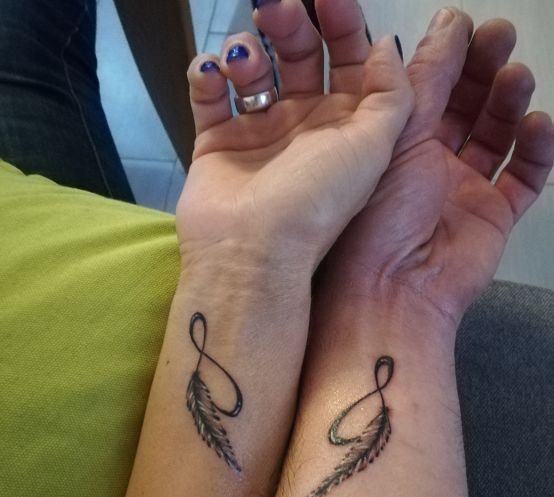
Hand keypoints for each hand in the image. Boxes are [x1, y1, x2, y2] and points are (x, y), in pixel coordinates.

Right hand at [177, 0, 412, 282]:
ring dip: (246, 50)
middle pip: (298, 54)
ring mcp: (258, 134)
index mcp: (345, 125)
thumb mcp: (375, 147)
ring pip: (252, 70)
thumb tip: (386, 46)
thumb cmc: (315, 203)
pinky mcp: (217, 143)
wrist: (252, 254)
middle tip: (274, 10)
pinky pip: (208, 95)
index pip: (348, 57)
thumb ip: (391, 92)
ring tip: (241, 59)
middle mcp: (303, 126)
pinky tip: (211, 74)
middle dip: (289, 25)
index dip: (341, 20)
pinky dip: (205, 75)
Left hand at [319, 8, 553, 324]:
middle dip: (483, 69)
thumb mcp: (394, 138)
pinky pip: (524, 177)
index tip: (467, 25)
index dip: (448, 55)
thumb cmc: (371, 225)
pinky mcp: (491, 216)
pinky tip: (538, 124)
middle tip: (500, 38)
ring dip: (509, 102)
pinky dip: (536, 149)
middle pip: (465, 106)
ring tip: (516, 79)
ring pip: (496, 135)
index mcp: (394, 148)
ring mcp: (461, 191)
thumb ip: (418, 83)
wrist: (391, 291)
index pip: (428, 89)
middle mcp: (427, 167)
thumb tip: (432, 32)